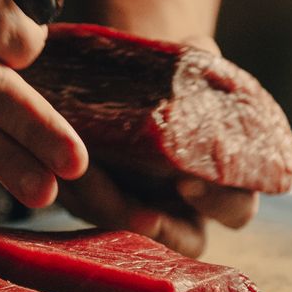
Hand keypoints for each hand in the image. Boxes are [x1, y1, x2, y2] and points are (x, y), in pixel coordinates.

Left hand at [53, 36, 256, 257]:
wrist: (130, 82)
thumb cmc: (173, 75)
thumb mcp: (189, 63)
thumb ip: (200, 60)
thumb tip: (200, 51)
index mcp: (227, 180)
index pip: (237, 210)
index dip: (218, 202)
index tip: (187, 183)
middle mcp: (188, 210)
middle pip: (182, 240)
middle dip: (158, 229)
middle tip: (139, 215)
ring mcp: (143, 213)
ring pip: (126, 229)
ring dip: (105, 207)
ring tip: (83, 174)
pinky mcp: (100, 205)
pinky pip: (87, 210)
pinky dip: (73, 190)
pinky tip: (54, 163)